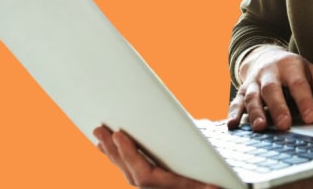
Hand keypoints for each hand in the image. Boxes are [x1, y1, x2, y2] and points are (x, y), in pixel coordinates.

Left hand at [94, 125, 219, 187]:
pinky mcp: (152, 183)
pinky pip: (130, 170)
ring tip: (98, 133)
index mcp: (170, 187)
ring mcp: (153, 187)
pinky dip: (118, 158)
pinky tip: (106, 147)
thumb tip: (212, 188)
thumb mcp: (213, 182)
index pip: (143, 175)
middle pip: (130, 172)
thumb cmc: (213, 184)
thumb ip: (207, 186)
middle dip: (114, 151)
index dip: (130, 156)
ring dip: (111, 153)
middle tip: (100, 130)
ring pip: (127, 171)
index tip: (119, 136)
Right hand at [228, 45, 312, 131]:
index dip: (305, 101)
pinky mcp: (241, 90)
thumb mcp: (310, 73)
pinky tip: (233, 125)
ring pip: (252, 96)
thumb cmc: (292, 69)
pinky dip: (233, 113)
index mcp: (290, 66)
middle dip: (278, 107)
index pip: (299, 84)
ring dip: (255, 113)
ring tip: (261, 127)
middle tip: (284, 125)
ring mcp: (253, 82)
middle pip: (272, 89)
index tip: (311, 117)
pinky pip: (236, 101)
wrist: (263, 55)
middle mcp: (269, 73)